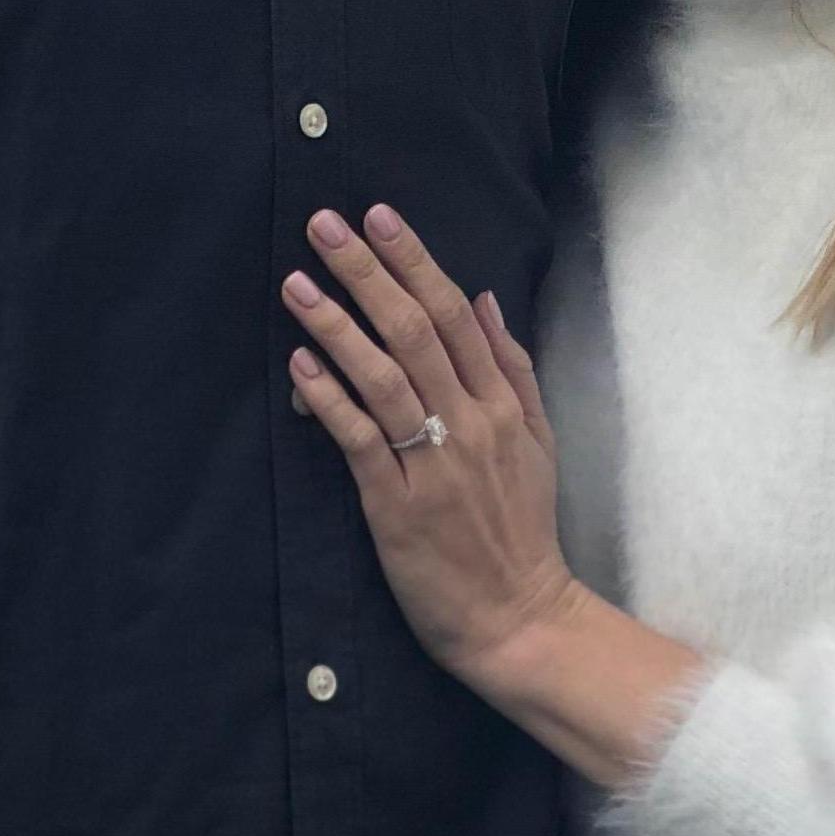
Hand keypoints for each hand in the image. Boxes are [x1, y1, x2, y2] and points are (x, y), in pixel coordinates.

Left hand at [282, 203, 576, 686]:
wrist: (520, 619)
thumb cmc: (522, 529)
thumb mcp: (537, 442)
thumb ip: (513, 369)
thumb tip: (487, 299)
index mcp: (503, 405)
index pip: (456, 315)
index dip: (415, 261)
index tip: (379, 216)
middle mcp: (470, 424)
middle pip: (415, 330)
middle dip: (367, 272)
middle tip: (324, 224)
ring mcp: (433, 464)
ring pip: (383, 377)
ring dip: (337, 325)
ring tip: (297, 282)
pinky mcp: (397, 506)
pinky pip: (360, 440)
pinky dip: (329, 398)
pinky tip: (300, 363)